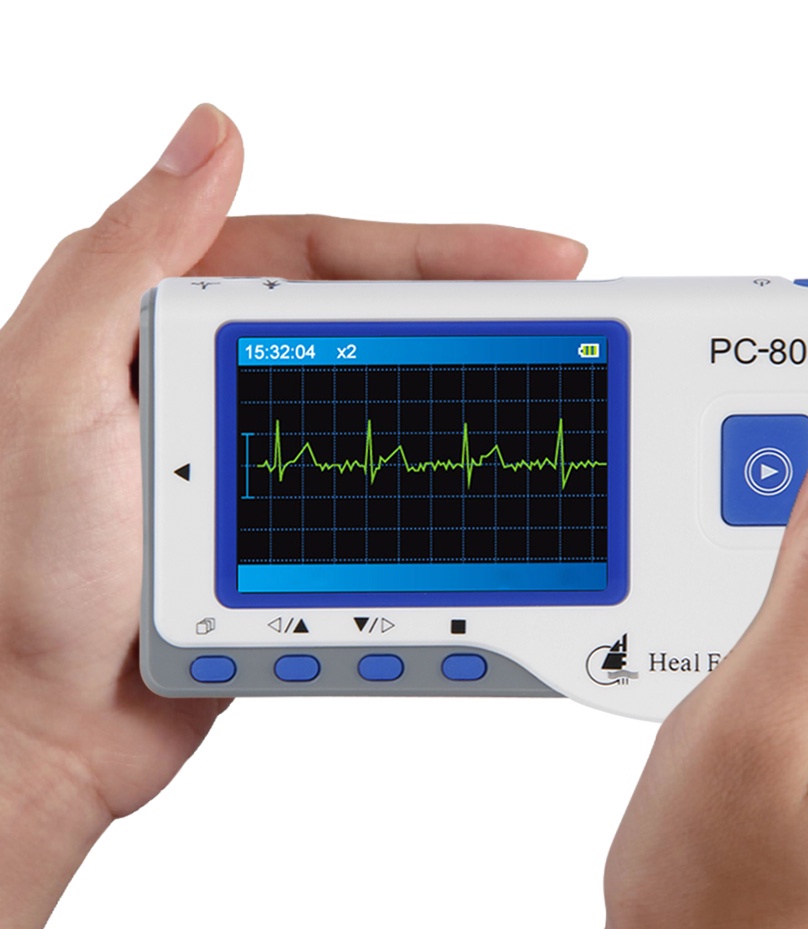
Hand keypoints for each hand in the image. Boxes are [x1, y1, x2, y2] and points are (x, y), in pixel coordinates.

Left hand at [0, 103, 586, 928]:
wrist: (45, 721)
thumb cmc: (26, 571)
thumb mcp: (57, 387)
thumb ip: (128, 257)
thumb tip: (210, 137)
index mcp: (170, 326)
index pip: (328, 260)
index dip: (437, 251)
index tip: (528, 260)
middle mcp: (222, 382)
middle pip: (377, 326)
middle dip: (473, 313)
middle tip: (564, 313)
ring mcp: (262, 458)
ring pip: (390, 406)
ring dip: (463, 401)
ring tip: (539, 389)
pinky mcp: (291, 531)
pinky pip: (381, 490)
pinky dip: (432, 487)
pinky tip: (478, 486)